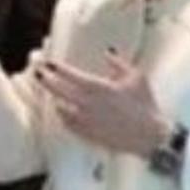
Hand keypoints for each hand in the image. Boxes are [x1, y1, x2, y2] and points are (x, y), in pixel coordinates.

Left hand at [35, 50, 170, 157]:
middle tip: (38, 72)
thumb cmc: (145, 105)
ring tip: (49, 92)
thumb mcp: (136, 78)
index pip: (70, 75)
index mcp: (98, 87)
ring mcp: (86, 120)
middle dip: (47, 80)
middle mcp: (88, 104)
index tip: (48, 62)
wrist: (151, 137)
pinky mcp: (89, 134)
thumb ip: (118, 64)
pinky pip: (68, 124)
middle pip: (59, 90)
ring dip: (54, 98)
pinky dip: (63, 116)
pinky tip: (61, 111)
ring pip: (61, 108)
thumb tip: (107, 53)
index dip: (57, 68)